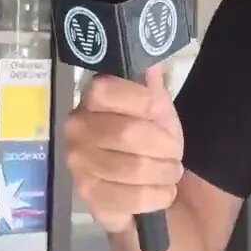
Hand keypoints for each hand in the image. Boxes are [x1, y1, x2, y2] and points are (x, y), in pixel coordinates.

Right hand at [63, 63, 184, 233]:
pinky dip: (159, 195)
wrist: (147, 182)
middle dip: (164, 146)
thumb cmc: (150, 137)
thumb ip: (151, 81)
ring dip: (165, 172)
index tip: (162, 114)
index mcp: (91, 98)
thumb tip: (149, 52)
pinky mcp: (88, 197)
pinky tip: (162, 191)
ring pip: (135, 168)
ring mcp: (78, 164)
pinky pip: (134, 198)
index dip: (145, 103)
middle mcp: (76, 128)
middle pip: (128, 133)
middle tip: (174, 152)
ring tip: (170, 172)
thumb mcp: (156, 105)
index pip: (108, 90)